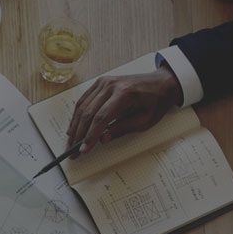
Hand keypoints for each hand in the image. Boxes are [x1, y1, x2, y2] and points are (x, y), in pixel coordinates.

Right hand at [62, 68, 181, 157]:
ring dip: (75, 126)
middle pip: (88, 112)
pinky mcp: (100, 83)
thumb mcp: (145, 120)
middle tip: (73, 150)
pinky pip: (84, 100)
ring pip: (82, 106)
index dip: (90, 136)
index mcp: (124, 93)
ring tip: (71, 142)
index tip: (84, 149)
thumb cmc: (156, 101)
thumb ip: (123, 128)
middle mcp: (110, 85)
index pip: (101, 118)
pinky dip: (77, 115)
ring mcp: (103, 82)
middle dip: (79, 134)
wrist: (162, 82)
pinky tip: (74, 127)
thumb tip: (103, 138)